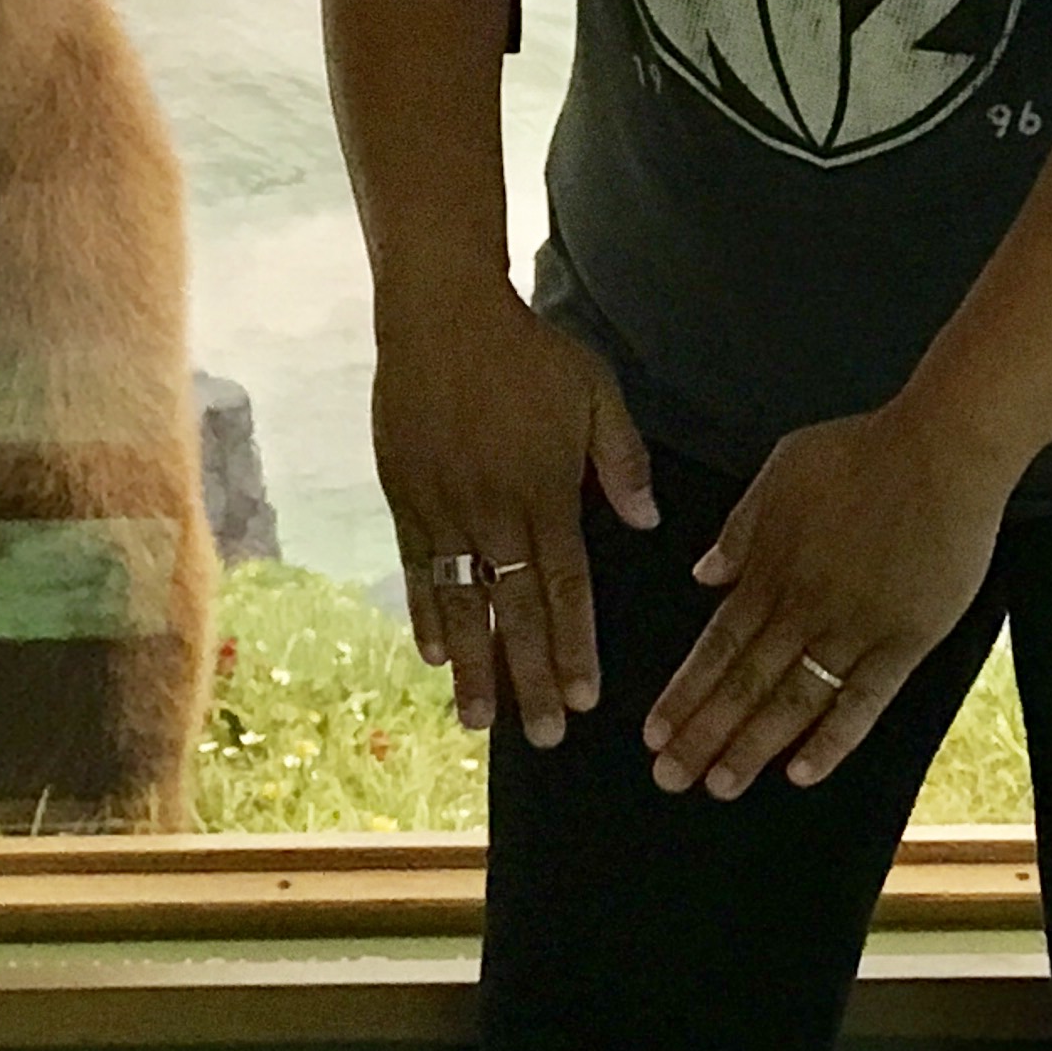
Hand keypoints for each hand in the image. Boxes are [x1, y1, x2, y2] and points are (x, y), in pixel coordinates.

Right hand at [373, 274, 657, 746]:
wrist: (441, 313)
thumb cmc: (526, 349)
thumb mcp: (594, 391)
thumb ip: (620, 460)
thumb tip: (647, 521)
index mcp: (546, 492)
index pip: (564, 588)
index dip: (574, 646)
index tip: (585, 700)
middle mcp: (493, 512)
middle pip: (514, 611)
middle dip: (529, 678)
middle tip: (542, 737)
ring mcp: (444, 507)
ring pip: (461, 602)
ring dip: (472, 665)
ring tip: (478, 719)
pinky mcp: (405, 495)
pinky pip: (419, 568)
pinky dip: (426, 612)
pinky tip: (433, 652)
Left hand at [643, 401, 1008, 797]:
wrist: (942, 449)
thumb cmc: (863, 451)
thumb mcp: (781, 470)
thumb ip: (740, 529)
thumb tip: (704, 576)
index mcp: (771, 568)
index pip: (716, 644)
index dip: (685, 692)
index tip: (655, 732)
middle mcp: (804, 606)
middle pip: (744, 682)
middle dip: (704, 735)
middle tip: (670, 778)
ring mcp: (855, 627)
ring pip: (793, 700)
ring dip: (754, 746)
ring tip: (721, 785)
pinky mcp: (906, 640)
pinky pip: (863, 700)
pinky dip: (832, 739)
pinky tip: (802, 772)